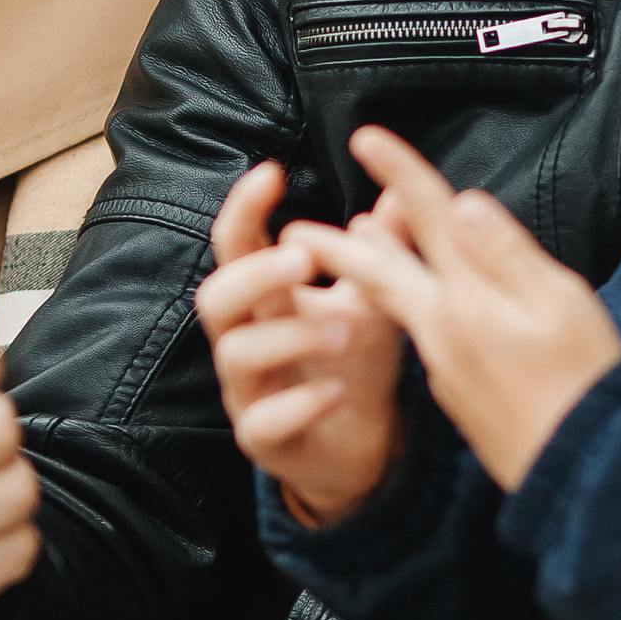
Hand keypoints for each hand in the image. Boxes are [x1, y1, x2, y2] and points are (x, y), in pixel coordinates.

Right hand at [195, 161, 407, 528]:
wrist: (364, 446)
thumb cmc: (354, 363)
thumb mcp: (372, 299)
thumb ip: (380, 249)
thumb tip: (404, 190)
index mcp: (265, 300)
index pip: (236, 247)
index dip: (243, 209)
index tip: (271, 173)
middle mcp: (245, 340)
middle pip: (216, 298)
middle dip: (253, 273)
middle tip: (303, 258)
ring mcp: (249, 392)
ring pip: (237, 356)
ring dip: (288, 336)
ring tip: (343, 332)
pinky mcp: (265, 442)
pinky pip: (263, 422)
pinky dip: (300, 404)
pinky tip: (337, 392)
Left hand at [286, 126, 620, 494]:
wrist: (583, 476)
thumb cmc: (585, 383)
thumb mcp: (559, 304)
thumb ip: (505, 254)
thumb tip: (461, 204)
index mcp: (468, 300)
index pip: (428, 220)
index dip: (399, 174)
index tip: (364, 138)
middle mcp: (444, 330)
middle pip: (384, 275)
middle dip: (340, 246)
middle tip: (295, 229)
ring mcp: (446, 366)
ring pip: (401, 306)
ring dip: (372, 273)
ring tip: (351, 248)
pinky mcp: (459, 393)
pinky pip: (425, 336)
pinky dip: (409, 308)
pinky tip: (418, 306)